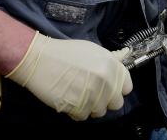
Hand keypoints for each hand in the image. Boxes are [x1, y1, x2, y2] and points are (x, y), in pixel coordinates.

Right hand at [5, 32, 131, 120]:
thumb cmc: (65, 53)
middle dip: (105, 100)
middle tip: (92, 94)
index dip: (118, 89)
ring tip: (79, 95)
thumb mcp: (93, 50)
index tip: (110, 89)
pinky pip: (83, 116)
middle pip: (116, 103)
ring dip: (90, 107)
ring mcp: (92, 94)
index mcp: (111, 65)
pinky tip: (69, 100)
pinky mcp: (77, 106)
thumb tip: (120, 68)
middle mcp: (105, 80)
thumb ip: (109, 62)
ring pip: (99, 112)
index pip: (127, 87)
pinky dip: (76, 111)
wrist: (39, 59)